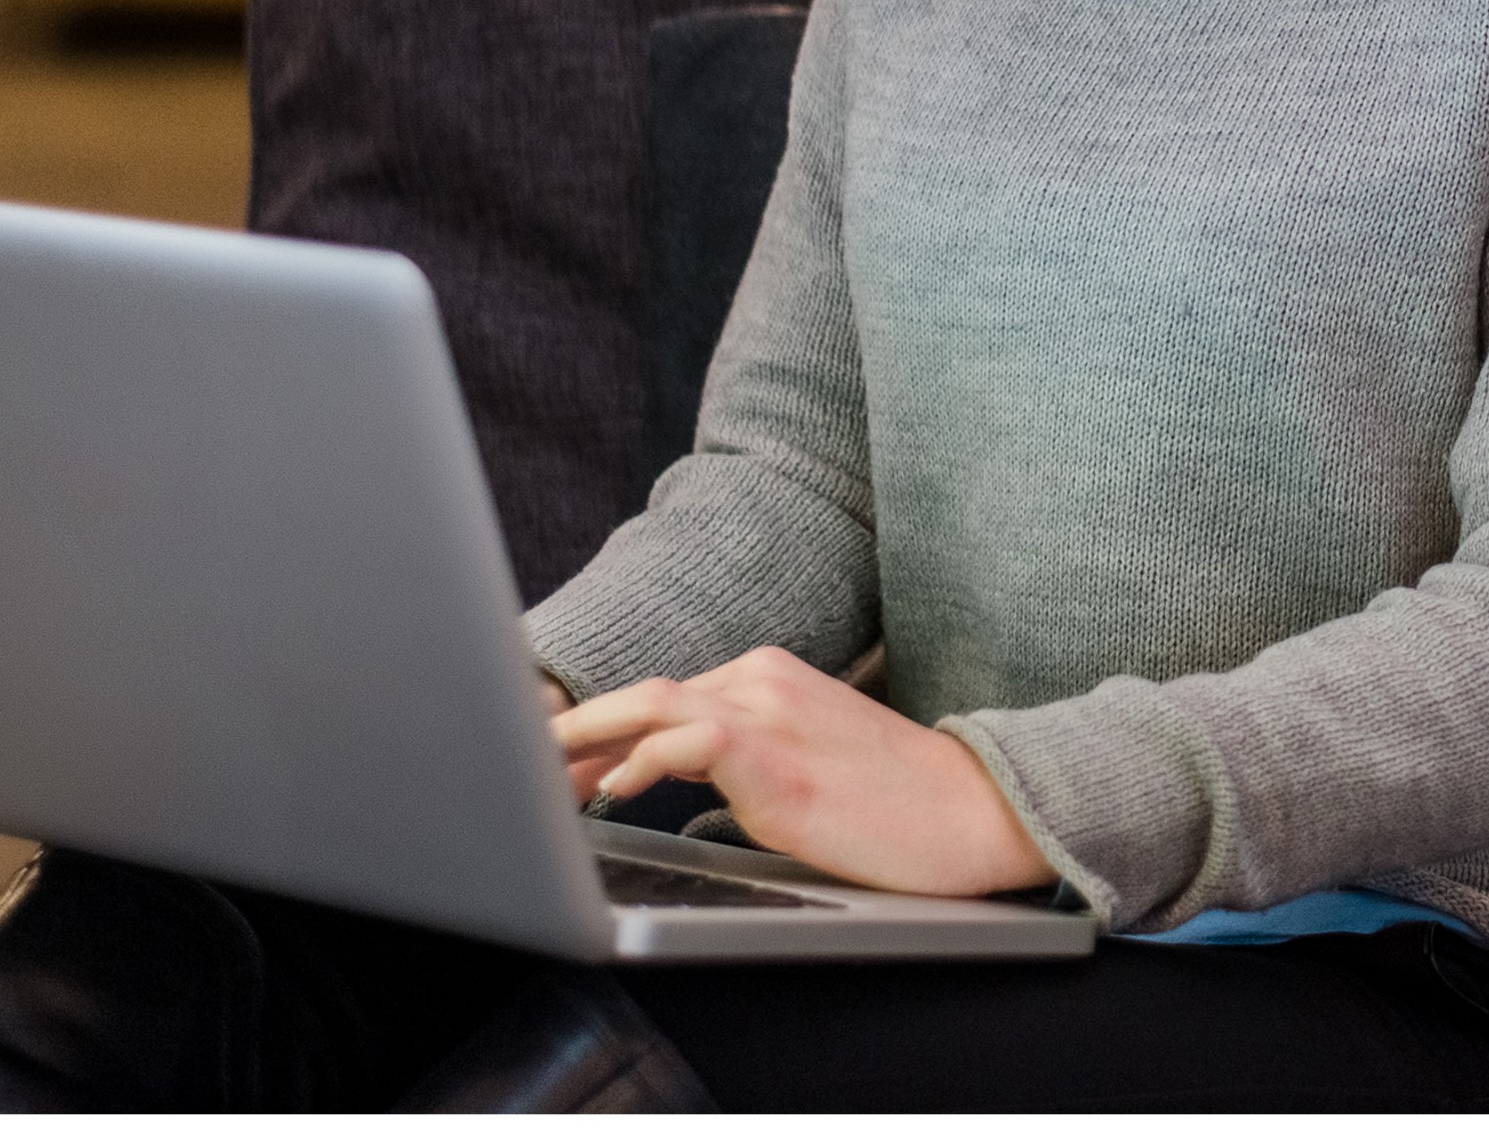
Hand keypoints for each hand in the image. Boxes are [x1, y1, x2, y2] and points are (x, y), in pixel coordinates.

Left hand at [552, 648, 1054, 898]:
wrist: (973, 809)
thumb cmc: (897, 803)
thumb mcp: (803, 767)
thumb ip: (737, 761)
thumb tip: (663, 787)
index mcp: (767, 678)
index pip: (659, 700)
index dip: (593, 733)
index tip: (548, 763)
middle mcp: (761, 679)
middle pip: (641, 696)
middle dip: (569, 730)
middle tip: (515, 761)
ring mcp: (768, 710)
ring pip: (649, 707)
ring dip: (581, 739)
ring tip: (533, 770)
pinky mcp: (774, 752)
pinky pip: (685, 740)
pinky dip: (637, 759)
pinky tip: (607, 788)